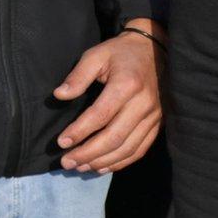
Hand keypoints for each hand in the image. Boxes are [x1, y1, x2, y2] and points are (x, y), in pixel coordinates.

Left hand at [52, 25, 164, 173]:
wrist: (154, 50)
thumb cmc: (120, 53)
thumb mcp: (95, 55)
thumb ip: (78, 76)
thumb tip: (59, 95)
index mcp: (127, 85)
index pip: (100, 115)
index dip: (79, 132)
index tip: (61, 142)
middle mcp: (143, 104)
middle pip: (114, 137)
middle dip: (88, 154)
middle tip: (66, 163)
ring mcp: (154, 116)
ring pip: (127, 148)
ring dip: (102, 162)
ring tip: (80, 167)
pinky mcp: (158, 124)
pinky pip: (140, 149)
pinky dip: (120, 162)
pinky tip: (102, 167)